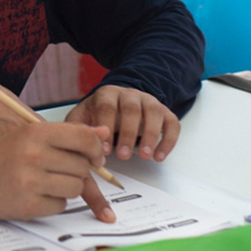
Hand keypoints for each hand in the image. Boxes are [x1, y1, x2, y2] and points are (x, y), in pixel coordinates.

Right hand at [0, 122, 115, 221]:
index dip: (95, 149)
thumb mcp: (34, 133)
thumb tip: (103, 133)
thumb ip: (70, 133)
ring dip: (68, 187)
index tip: (96, 157)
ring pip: (75, 188)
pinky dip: (54, 202)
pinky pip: (60, 206)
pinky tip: (38, 193)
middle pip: (82, 167)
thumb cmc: (6, 152)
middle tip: (61, 169)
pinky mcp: (28, 205)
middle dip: (78, 170)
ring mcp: (31, 182)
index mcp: (36, 133)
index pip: (84, 139)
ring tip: (49, 181)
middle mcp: (34, 155)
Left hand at [64, 85, 179, 161]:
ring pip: (154, 113)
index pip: (107, 106)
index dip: (106, 127)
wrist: (118, 104)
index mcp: (107, 93)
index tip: (105, 150)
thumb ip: (78, 128)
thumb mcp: (82, 117)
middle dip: (128, 133)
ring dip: (151, 135)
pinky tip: (159, 156)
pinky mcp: (164, 112)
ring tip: (145, 156)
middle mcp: (129, 94)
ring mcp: (149, 101)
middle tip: (124, 155)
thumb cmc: (98, 114)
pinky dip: (168, 140)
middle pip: (131, 109)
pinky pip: (172, 123)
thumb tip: (83, 145)